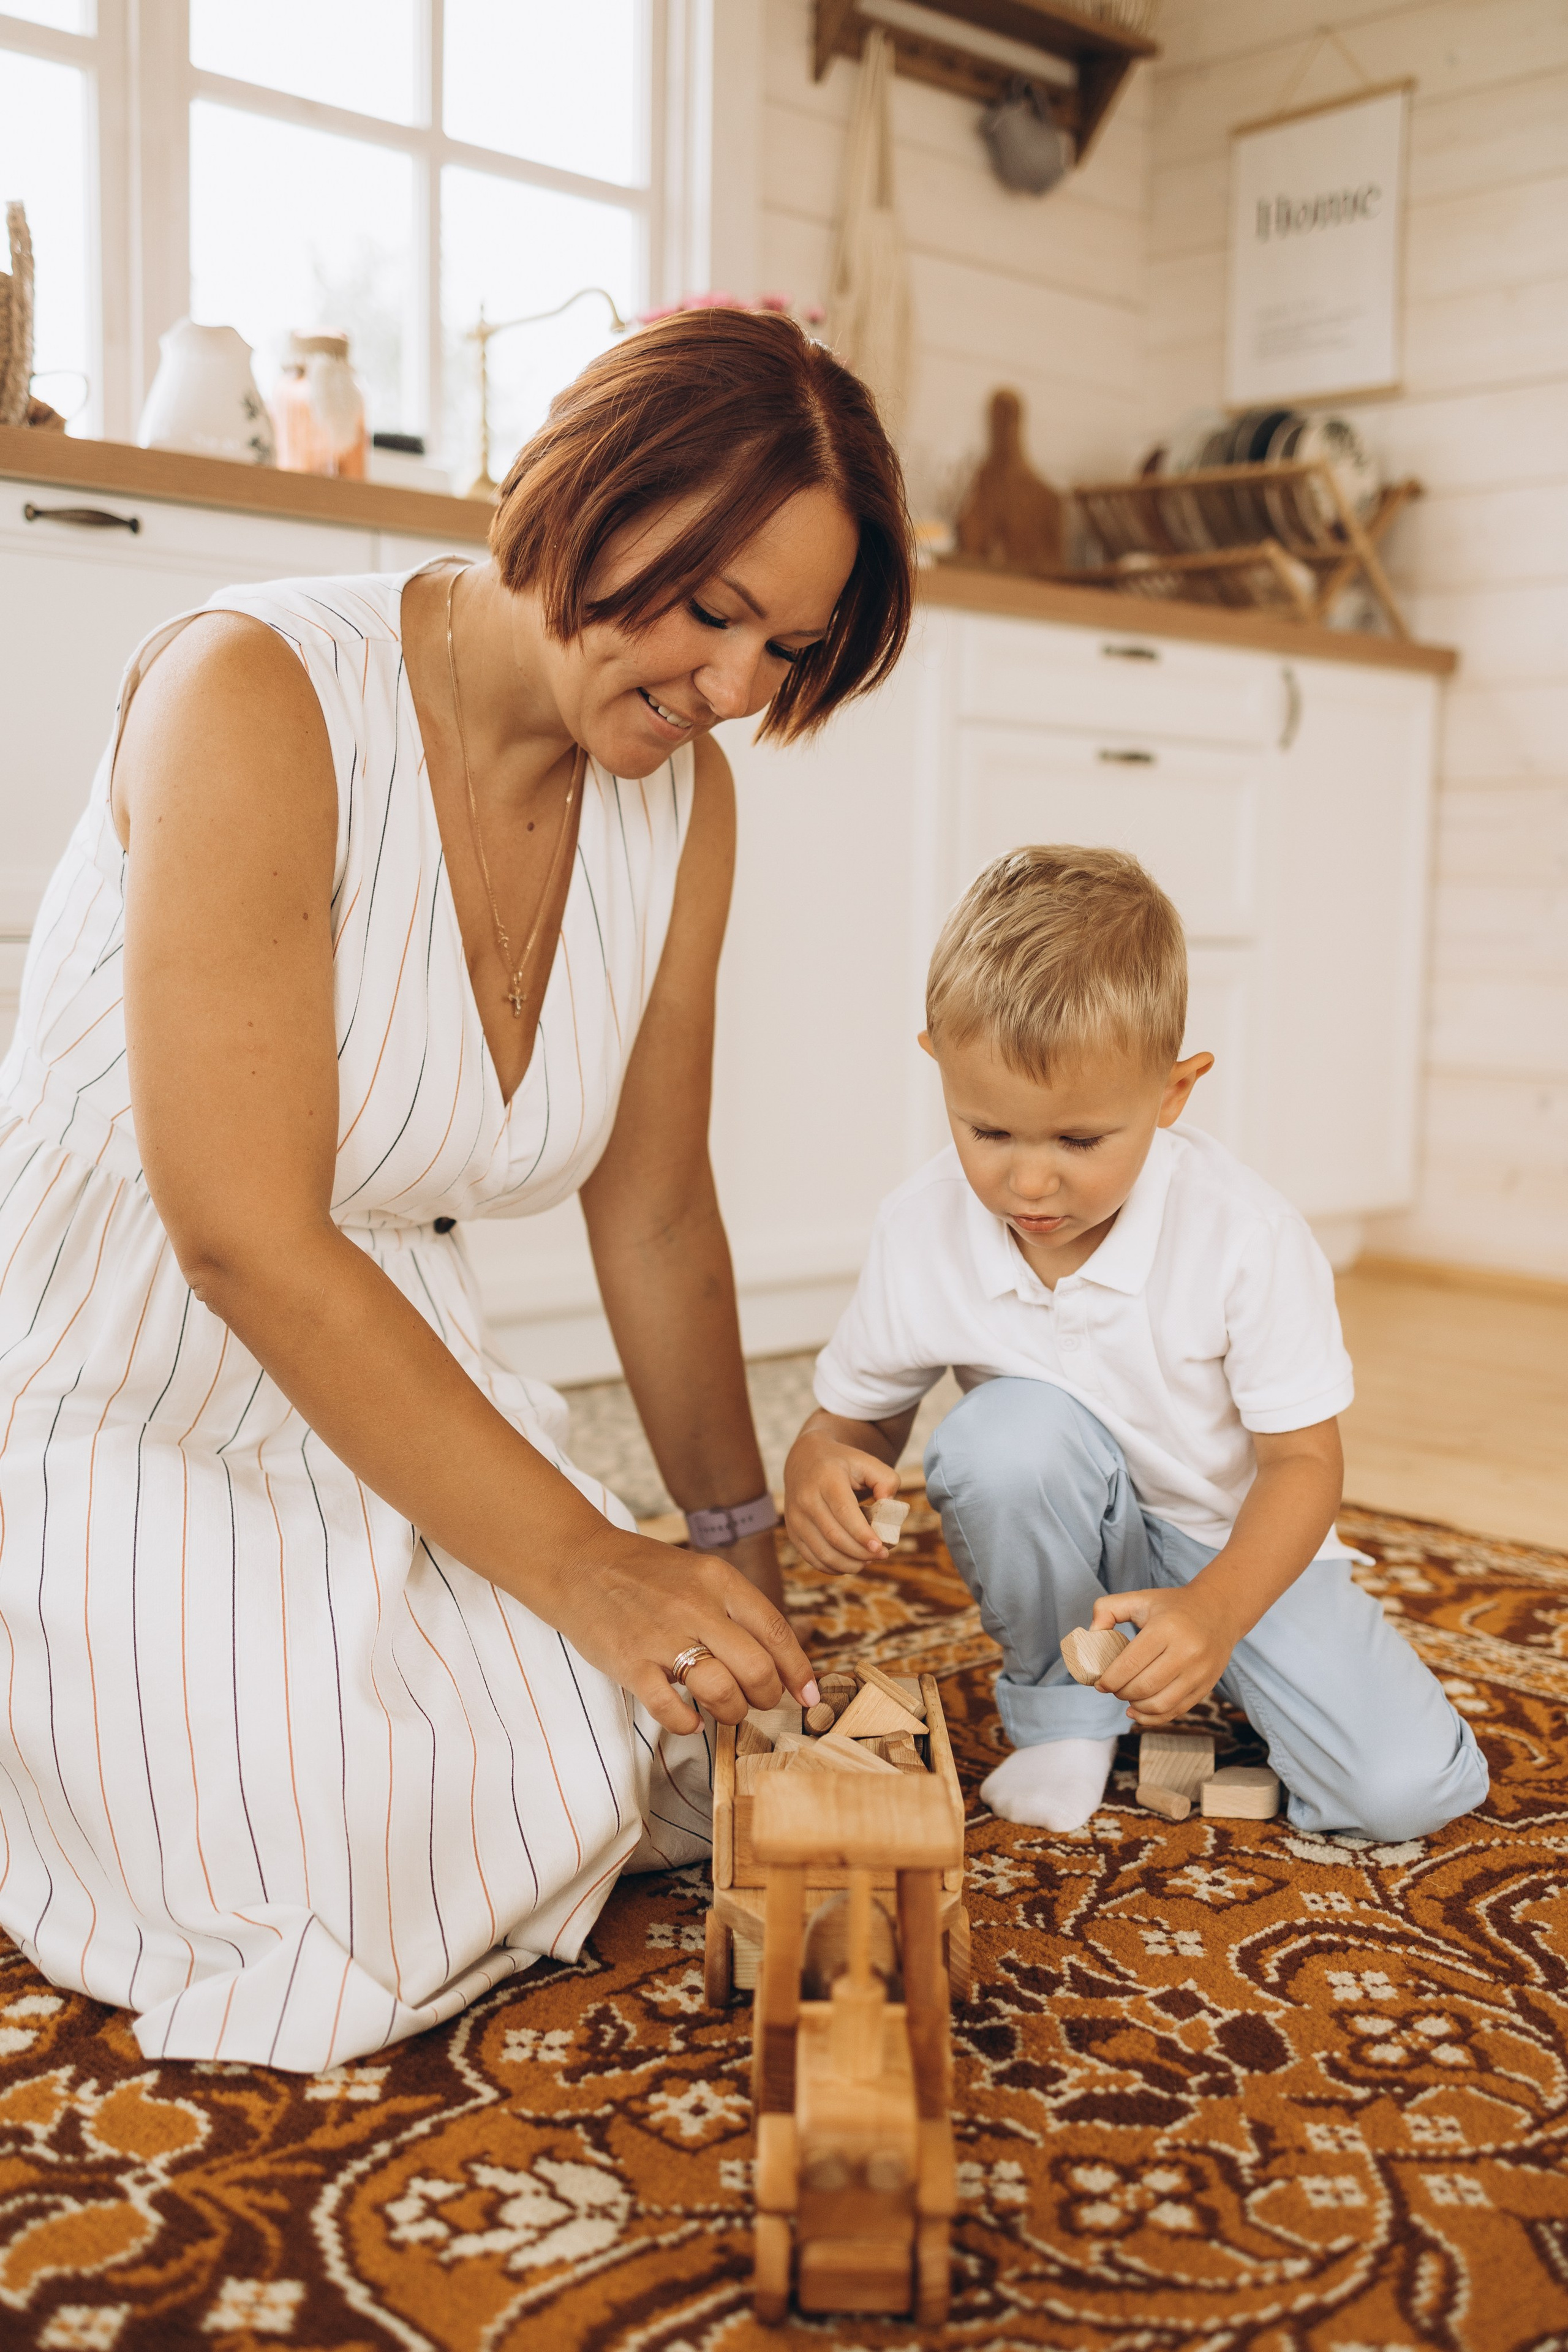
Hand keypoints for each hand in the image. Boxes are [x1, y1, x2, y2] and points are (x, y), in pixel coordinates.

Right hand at [540, 1527, 819, 1735]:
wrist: (577, 1563)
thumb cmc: (644, 1574)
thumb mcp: (698, 1574)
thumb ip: (734, 1609)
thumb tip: (776, 1658)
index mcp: (718, 1579)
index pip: (775, 1630)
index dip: (798, 1669)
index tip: (807, 1694)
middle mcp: (695, 1605)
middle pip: (756, 1667)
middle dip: (767, 1696)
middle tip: (760, 1702)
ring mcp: (660, 1636)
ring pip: (721, 1690)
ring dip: (731, 1711)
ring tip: (724, 1710)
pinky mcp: (629, 1663)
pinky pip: (671, 1709)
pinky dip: (687, 1723)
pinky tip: (688, 1719)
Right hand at [784, 1425, 900, 1574]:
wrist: (804, 1461)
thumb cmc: (842, 1464)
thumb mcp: (867, 1462)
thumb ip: (886, 1480)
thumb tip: (889, 1505)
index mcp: (826, 1479)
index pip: (844, 1512)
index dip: (862, 1534)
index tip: (880, 1548)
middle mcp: (806, 1499)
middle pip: (834, 1536)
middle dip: (861, 1553)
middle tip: (882, 1555)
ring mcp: (796, 1518)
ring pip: (823, 1552)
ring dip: (849, 1564)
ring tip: (868, 1560)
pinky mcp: (793, 1532)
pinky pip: (813, 1558)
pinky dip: (834, 1567)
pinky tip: (851, 1563)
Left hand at [1091, 1584, 1240, 1727]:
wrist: (1219, 1610)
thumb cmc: (1172, 1606)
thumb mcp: (1139, 1598)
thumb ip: (1106, 1610)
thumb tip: (1090, 1638)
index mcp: (1166, 1628)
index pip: (1130, 1664)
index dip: (1109, 1679)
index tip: (1099, 1683)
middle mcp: (1186, 1652)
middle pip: (1143, 1687)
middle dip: (1120, 1692)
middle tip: (1112, 1688)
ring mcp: (1199, 1672)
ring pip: (1160, 1704)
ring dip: (1135, 1705)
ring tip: (1126, 1695)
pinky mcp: (1206, 1686)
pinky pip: (1176, 1711)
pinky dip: (1153, 1716)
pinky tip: (1138, 1710)